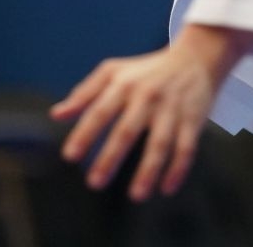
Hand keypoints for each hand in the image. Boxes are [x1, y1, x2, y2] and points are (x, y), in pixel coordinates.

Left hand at [49, 25, 250, 198]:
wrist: (195, 57)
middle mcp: (148, 96)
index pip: (101, 110)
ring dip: (148, 171)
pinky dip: (178, 170)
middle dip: (111, 157)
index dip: (85, 133)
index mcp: (125, 84)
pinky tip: (166, 189)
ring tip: (136, 196)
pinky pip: (186, 148)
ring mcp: (172, 109)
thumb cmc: (146, 70)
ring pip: (160, 144)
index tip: (69, 156)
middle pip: (128, 130)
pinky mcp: (193, 120)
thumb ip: (84, 93)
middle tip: (94, 183)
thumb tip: (56, 115)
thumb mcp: (114, 72)